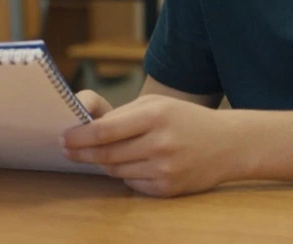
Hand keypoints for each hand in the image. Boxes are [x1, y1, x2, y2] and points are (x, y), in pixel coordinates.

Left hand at [60, 95, 245, 196]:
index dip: (80, 137)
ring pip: (116, 171)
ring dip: (103, 164)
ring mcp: (165, 169)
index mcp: (155, 116)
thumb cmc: (185, 119)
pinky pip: (132, 184)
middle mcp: (160, 143)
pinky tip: (132, 164)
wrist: (228, 144)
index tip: (64, 138)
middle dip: (82, 153)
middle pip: (107, 154)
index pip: (105, 131)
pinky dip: (125, 175)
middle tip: (67, 149)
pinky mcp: (169, 189)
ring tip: (99, 155)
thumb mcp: (156, 104)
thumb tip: (87, 128)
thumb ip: (123, 114)